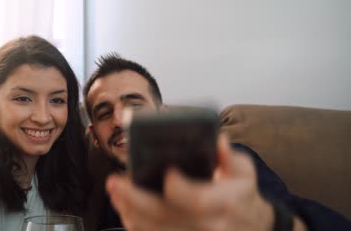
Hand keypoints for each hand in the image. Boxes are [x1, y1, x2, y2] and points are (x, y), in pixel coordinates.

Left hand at [106, 136, 277, 230]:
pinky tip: (125, 209)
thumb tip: (218, 141)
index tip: (166, 172)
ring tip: (114, 193)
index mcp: (226, 204)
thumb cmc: (241, 194)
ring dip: (129, 212)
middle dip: (136, 199)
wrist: (249, 226)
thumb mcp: (243, 172)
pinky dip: (136, 225)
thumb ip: (230, 157)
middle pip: (166, 217)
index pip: (197, 200)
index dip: (179, 188)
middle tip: (115, 182)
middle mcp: (209, 227)